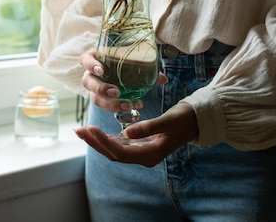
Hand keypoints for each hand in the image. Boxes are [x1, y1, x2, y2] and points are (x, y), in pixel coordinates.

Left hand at [74, 102, 198, 166]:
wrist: (196, 120)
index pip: (120, 152)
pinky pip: (119, 145)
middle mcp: (144, 157)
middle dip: (95, 142)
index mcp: (150, 154)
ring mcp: (142, 152)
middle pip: (113, 153)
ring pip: (114, 150)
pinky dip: (106, 138)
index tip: (91, 129)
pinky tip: (95, 133)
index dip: (103, 142)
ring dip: (97, 141)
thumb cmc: (184, 119)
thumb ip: (148, 127)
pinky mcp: (140, 145)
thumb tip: (126, 133)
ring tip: (81, 131)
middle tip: (79, 130)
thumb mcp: (168, 121)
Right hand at [78, 50, 167, 112]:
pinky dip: (117, 108)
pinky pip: (105, 106)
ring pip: (95, 98)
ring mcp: (94, 88)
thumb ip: (147, 67)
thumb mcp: (132, 59)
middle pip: (88, 82)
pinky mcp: (100, 99)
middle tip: (116, 92)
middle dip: (101, 88)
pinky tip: (131, 108)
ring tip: (127, 105)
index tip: (101, 70)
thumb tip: (164, 79)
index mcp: (94, 59)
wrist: (121, 68)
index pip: (85, 60)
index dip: (91, 65)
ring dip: (110, 103)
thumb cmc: (124, 60)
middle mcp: (90, 74)